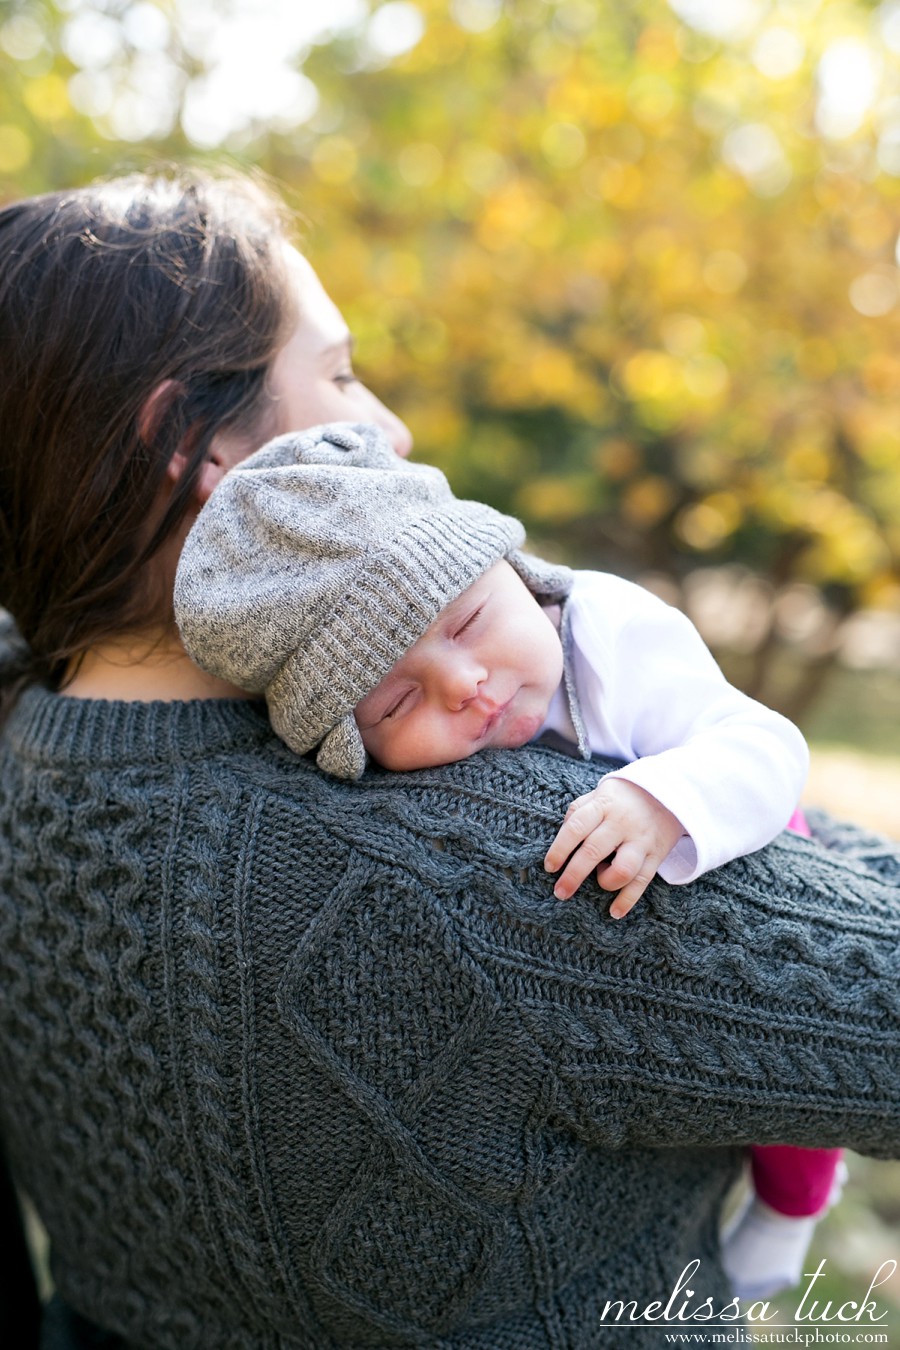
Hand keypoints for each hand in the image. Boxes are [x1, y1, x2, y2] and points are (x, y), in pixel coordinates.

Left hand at [543, 778, 684, 917]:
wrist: (668, 792)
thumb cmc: (622, 798)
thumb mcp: (599, 793)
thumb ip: (578, 811)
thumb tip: (560, 838)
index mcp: (603, 806)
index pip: (576, 827)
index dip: (560, 848)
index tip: (550, 867)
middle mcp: (622, 823)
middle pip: (594, 851)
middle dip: (573, 875)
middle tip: (560, 892)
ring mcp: (641, 840)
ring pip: (623, 869)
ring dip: (606, 882)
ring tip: (601, 880)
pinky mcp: (656, 855)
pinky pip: (643, 881)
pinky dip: (628, 900)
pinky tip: (614, 912)